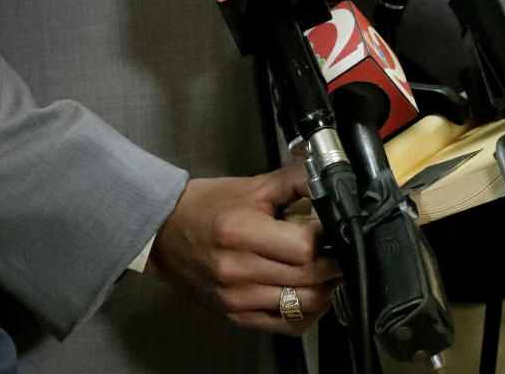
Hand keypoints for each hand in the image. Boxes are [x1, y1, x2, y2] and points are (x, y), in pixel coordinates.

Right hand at [146, 163, 340, 332]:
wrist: (164, 233)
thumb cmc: (207, 206)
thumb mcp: (252, 185)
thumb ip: (293, 180)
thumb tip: (327, 177)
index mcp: (242, 233)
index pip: (303, 247)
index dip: (327, 236)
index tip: (333, 226)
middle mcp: (239, 271)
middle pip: (308, 278)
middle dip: (334, 262)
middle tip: (340, 248)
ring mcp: (238, 299)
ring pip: (303, 305)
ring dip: (326, 288)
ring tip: (329, 269)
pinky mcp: (237, 316)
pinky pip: (286, 326)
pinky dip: (308, 312)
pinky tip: (312, 293)